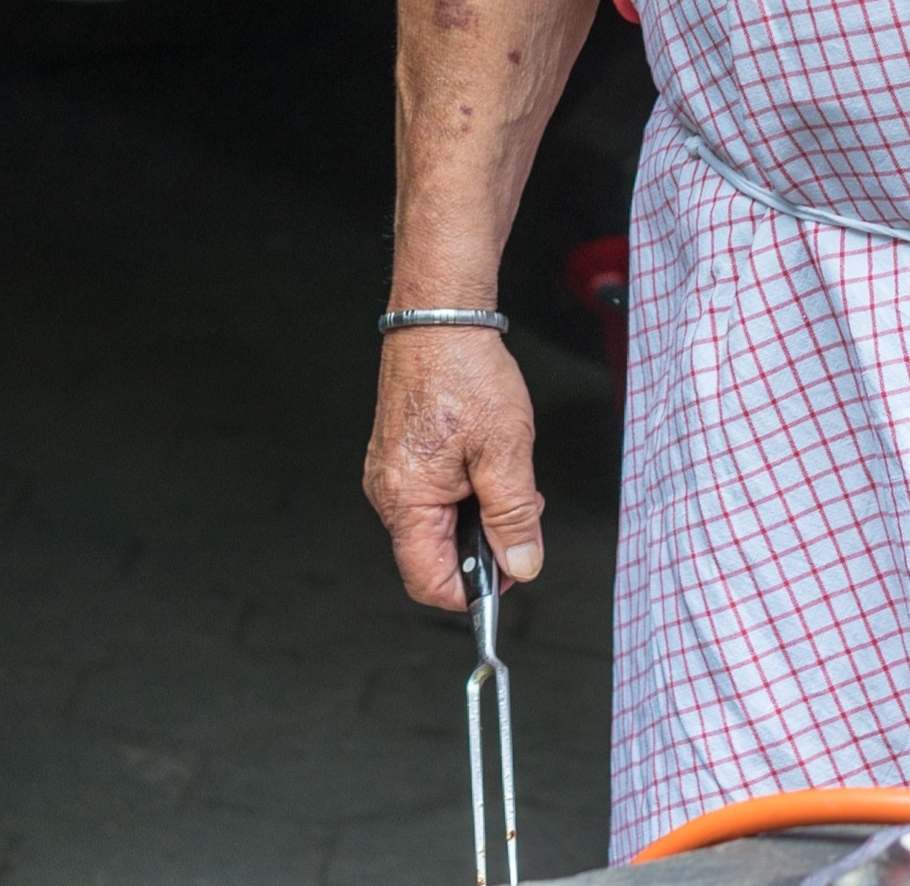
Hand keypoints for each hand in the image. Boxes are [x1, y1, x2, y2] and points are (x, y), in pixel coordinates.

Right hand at [365, 324, 546, 609]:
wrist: (440, 319)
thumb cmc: (465, 374)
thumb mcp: (506, 451)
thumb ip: (514, 517)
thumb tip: (521, 564)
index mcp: (406, 500)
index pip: (430, 583)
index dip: (475, 589)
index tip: (513, 568)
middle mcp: (388, 493)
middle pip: (435, 556)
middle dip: (485, 542)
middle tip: (520, 505)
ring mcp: (390, 474)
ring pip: (438, 525)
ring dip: (478, 512)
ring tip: (503, 471)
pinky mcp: (399, 457)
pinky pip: (432, 496)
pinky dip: (466, 490)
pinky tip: (484, 459)